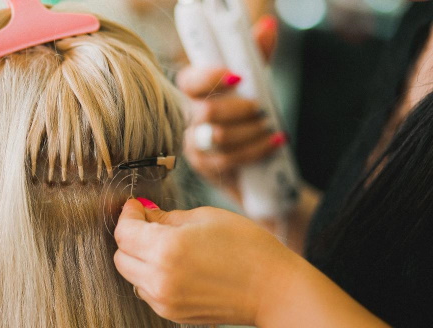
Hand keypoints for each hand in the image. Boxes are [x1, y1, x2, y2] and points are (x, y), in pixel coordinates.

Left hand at [113, 198, 300, 325]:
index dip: (128, 215)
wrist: (273, 290)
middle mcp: (159, 279)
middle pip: (121, 256)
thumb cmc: (247, 248)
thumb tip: (144, 215)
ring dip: (138, 258)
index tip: (136, 207)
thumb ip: (166, 218)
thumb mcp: (204, 218)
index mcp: (167, 249)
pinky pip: (146, 291)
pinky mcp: (171, 314)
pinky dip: (150, 276)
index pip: (124, 232)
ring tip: (164, 246)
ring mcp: (164, 301)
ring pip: (130, 275)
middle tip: (149, 223)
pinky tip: (174, 266)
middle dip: (130, 237)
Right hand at [178, 16, 283, 189]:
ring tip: (269, 127)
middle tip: (260, 108)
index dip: (210, 78)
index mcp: (195, 92)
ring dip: (250, 130)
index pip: (189, 81)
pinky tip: (274, 142)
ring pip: (218, 136)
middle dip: (238, 109)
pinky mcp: (205, 166)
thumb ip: (256, 57)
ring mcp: (194, 144)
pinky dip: (256, 149)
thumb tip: (267, 27)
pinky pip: (228, 159)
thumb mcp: (254, 84)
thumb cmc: (248, 117)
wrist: (255, 162)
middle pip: (206, 111)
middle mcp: (188, 118)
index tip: (237, 77)